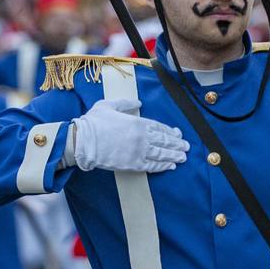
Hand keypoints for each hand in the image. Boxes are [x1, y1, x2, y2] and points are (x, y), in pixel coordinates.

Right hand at [70, 98, 188, 172]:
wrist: (83, 142)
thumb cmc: (94, 122)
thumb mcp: (109, 105)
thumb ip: (126, 103)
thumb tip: (138, 102)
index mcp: (137, 122)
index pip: (159, 127)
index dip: (170, 132)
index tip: (178, 134)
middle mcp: (142, 137)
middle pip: (164, 141)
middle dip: (176, 144)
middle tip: (186, 147)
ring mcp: (138, 152)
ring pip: (161, 154)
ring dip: (174, 156)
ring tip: (183, 157)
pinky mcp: (132, 164)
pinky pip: (152, 166)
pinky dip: (162, 166)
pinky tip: (170, 166)